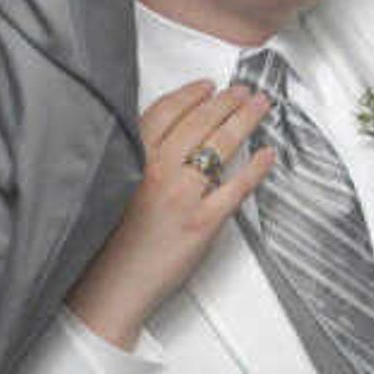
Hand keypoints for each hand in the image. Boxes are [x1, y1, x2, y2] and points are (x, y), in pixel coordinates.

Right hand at [65, 79, 275, 346]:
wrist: (108, 287)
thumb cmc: (106, 243)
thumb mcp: (110, 185)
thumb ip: (132, 158)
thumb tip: (161, 140)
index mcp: (131, 157)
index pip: (166, 111)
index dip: (191, 94)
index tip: (207, 86)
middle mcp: (157, 170)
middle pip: (199, 121)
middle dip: (226, 100)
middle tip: (243, 91)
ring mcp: (182, 195)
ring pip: (220, 144)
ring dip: (244, 119)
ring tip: (259, 107)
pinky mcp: (202, 222)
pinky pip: (237, 187)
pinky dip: (256, 167)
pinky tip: (266, 154)